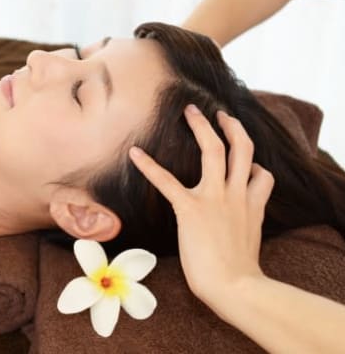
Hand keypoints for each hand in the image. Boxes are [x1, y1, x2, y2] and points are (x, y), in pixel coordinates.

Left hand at [128, 104, 274, 308]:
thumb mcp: (251, 241)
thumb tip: (237, 220)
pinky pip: (167, 180)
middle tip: (220, 112)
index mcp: (253, 205)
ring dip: (203, 127)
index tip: (248, 162)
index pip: (263, 175)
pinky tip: (134, 153)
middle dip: (232, 126)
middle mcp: (237, 195)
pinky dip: (149, 165)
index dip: (256, 165)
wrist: (236, 287)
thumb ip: (246, 223)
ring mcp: (216, 198)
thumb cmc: (239, 273)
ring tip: (191, 111)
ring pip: (215, 150)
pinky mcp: (191, 208)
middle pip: (242, 149)